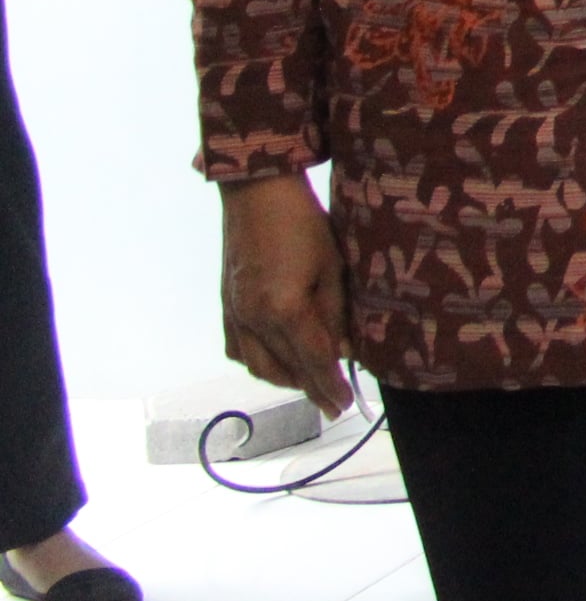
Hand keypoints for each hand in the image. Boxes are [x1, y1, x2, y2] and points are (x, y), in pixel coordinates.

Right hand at [219, 173, 353, 416]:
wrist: (256, 194)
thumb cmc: (303, 224)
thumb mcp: (332, 267)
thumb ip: (336, 314)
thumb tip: (344, 351)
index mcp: (283, 309)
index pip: (312, 360)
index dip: (328, 386)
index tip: (342, 406)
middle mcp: (253, 318)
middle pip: (284, 368)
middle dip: (309, 387)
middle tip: (332, 401)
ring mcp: (234, 313)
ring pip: (257, 364)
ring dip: (284, 378)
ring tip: (310, 382)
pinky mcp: (225, 304)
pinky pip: (239, 349)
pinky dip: (259, 361)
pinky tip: (277, 361)